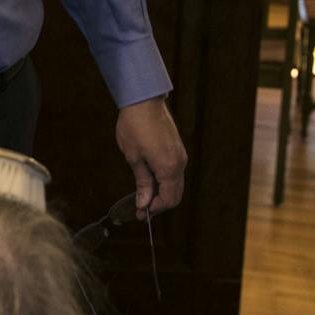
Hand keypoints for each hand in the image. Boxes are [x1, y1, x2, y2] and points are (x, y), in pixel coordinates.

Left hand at [116, 96, 186, 216]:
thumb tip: (143, 203)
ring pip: (176, 184)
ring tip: (143, 196)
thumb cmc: (135, 126)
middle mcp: (179, 163)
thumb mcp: (134, 157)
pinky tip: (149, 180)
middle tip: (141, 209)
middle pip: (175, 195)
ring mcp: (180, 156)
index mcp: (168, 168)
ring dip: (162, 193)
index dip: (154, 209)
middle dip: (159, 204)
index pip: (167, 199)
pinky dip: (164, 181)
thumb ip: (142, 182)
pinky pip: (175, 172)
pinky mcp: (177, 149)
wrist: (144, 100)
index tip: (140, 214)